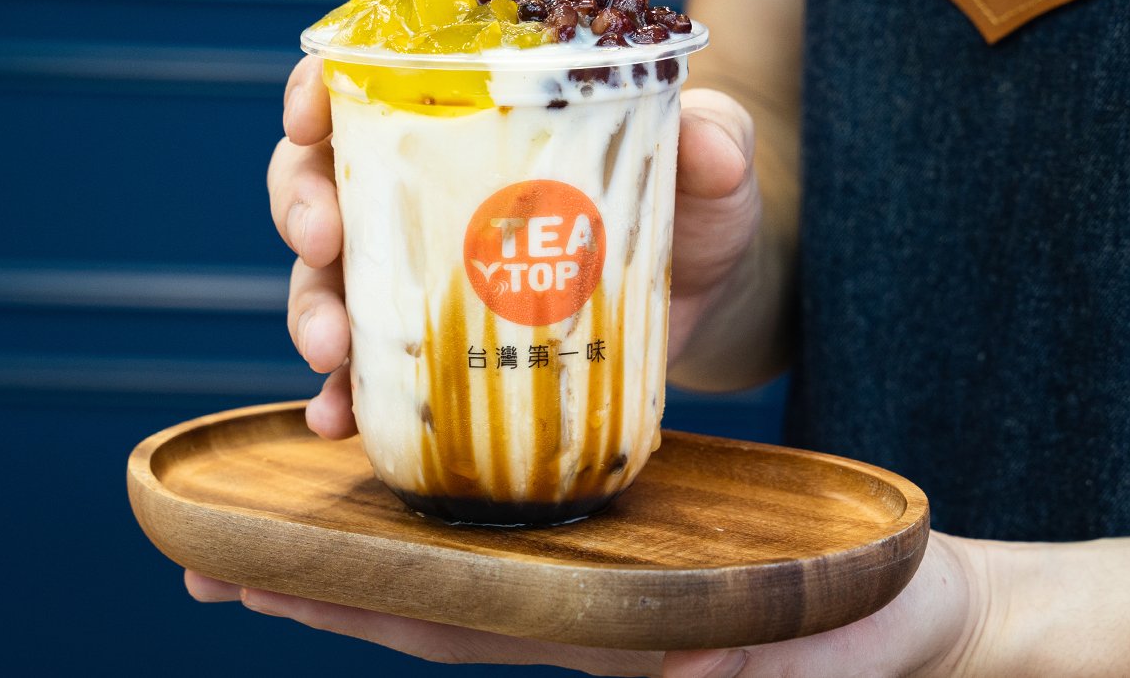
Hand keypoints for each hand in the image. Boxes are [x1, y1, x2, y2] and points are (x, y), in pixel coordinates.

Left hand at [183, 532, 993, 676]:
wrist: (924, 618)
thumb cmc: (870, 635)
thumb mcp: (807, 654)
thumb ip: (740, 666)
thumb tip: (684, 668)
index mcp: (595, 635)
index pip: (441, 620)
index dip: (339, 597)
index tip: (236, 571)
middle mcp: (573, 609)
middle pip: (420, 593)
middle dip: (313, 572)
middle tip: (206, 546)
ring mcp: (596, 578)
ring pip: (457, 555)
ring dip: (365, 537)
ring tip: (279, 496)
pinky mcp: (627, 541)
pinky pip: (519, 519)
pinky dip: (453, 500)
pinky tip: (418, 471)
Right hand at [269, 56, 762, 439]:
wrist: (712, 299)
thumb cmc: (698, 205)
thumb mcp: (713, 160)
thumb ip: (714, 139)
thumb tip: (705, 141)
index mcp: (475, 116)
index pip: (371, 81)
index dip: (319, 90)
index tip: (310, 114)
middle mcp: (430, 186)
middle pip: (324, 176)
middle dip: (301, 203)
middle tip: (324, 238)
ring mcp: (426, 271)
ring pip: (331, 276)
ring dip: (311, 307)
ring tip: (332, 349)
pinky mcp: (442, 348)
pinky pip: (371, 373)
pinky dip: (343, 396)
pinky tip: (335, 417)